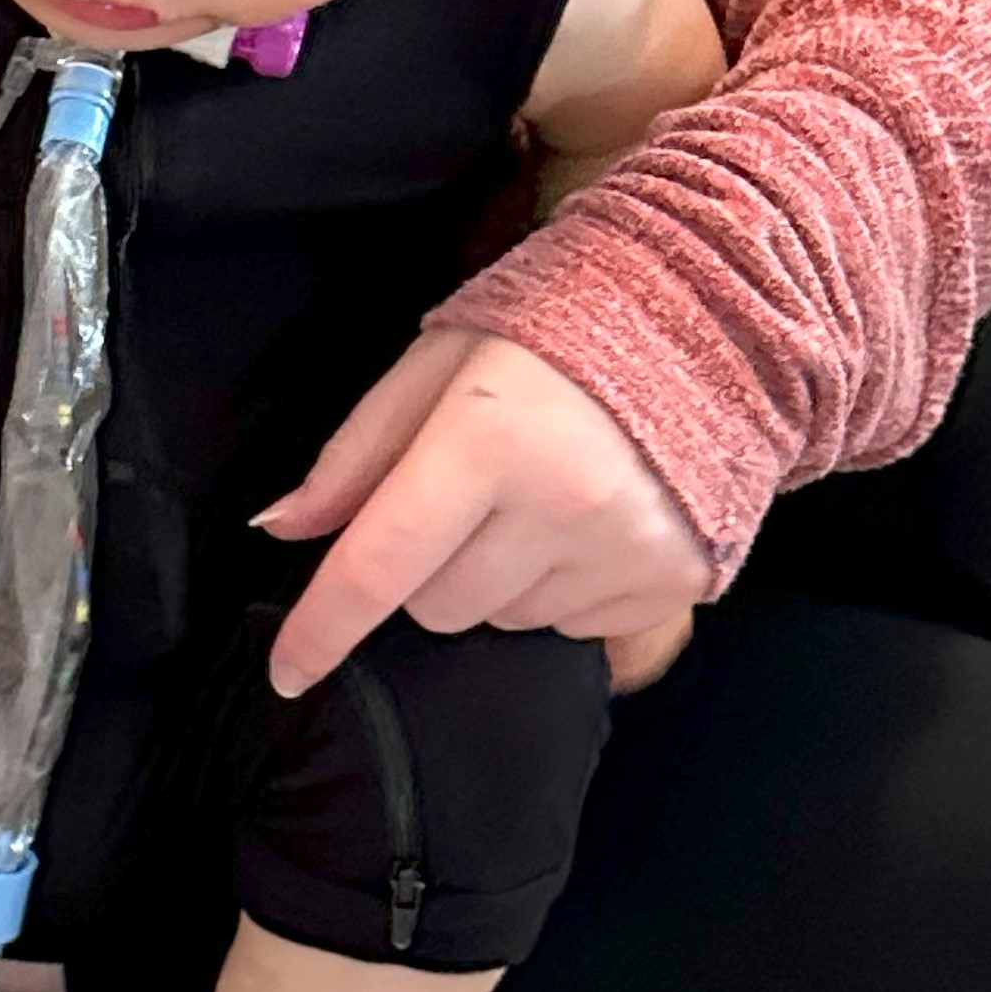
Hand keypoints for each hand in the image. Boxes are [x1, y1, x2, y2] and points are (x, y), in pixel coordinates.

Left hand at [259, 329, 710, 692]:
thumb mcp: (438, 363)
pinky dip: (562, 589)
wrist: (707, 320)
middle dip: (429, 565)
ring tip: (541, 497)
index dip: (322, 628)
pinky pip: (573, 630)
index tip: (286, 671)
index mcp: (490, 439)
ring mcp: (625, 552)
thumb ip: (356, 454)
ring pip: (502, 622)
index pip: (380, 565)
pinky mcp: (672, 583)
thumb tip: (282, 529)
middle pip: (436, 606)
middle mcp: (564, 506)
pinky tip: (588, 522)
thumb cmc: (555, 331)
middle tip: (471, 494)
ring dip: (498, 578)